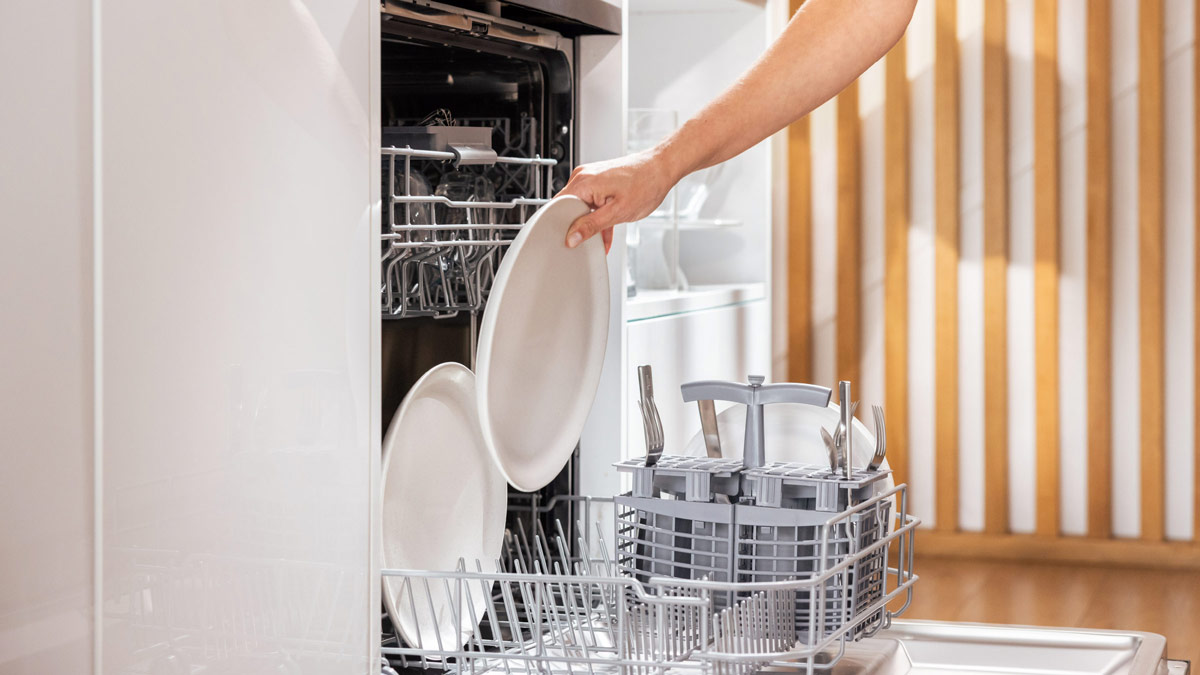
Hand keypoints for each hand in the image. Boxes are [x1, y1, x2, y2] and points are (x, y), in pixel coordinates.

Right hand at [557, 149, 676, 251]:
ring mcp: (591, 178)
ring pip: (581, 208)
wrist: (662, 169)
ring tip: (603, 235)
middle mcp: (584, 177)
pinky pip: (592, 204)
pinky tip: (605, 234)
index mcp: (583, 182)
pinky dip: (598, 218)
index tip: (568, 241)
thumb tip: (572, 237)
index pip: (558, 207)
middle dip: (577, 227)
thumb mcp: (617, 213)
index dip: (561, 226)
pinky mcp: (600, 182)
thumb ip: (591, 226)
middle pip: (568, 208)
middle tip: (587, 242)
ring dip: (590, 224)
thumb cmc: (646, 184)